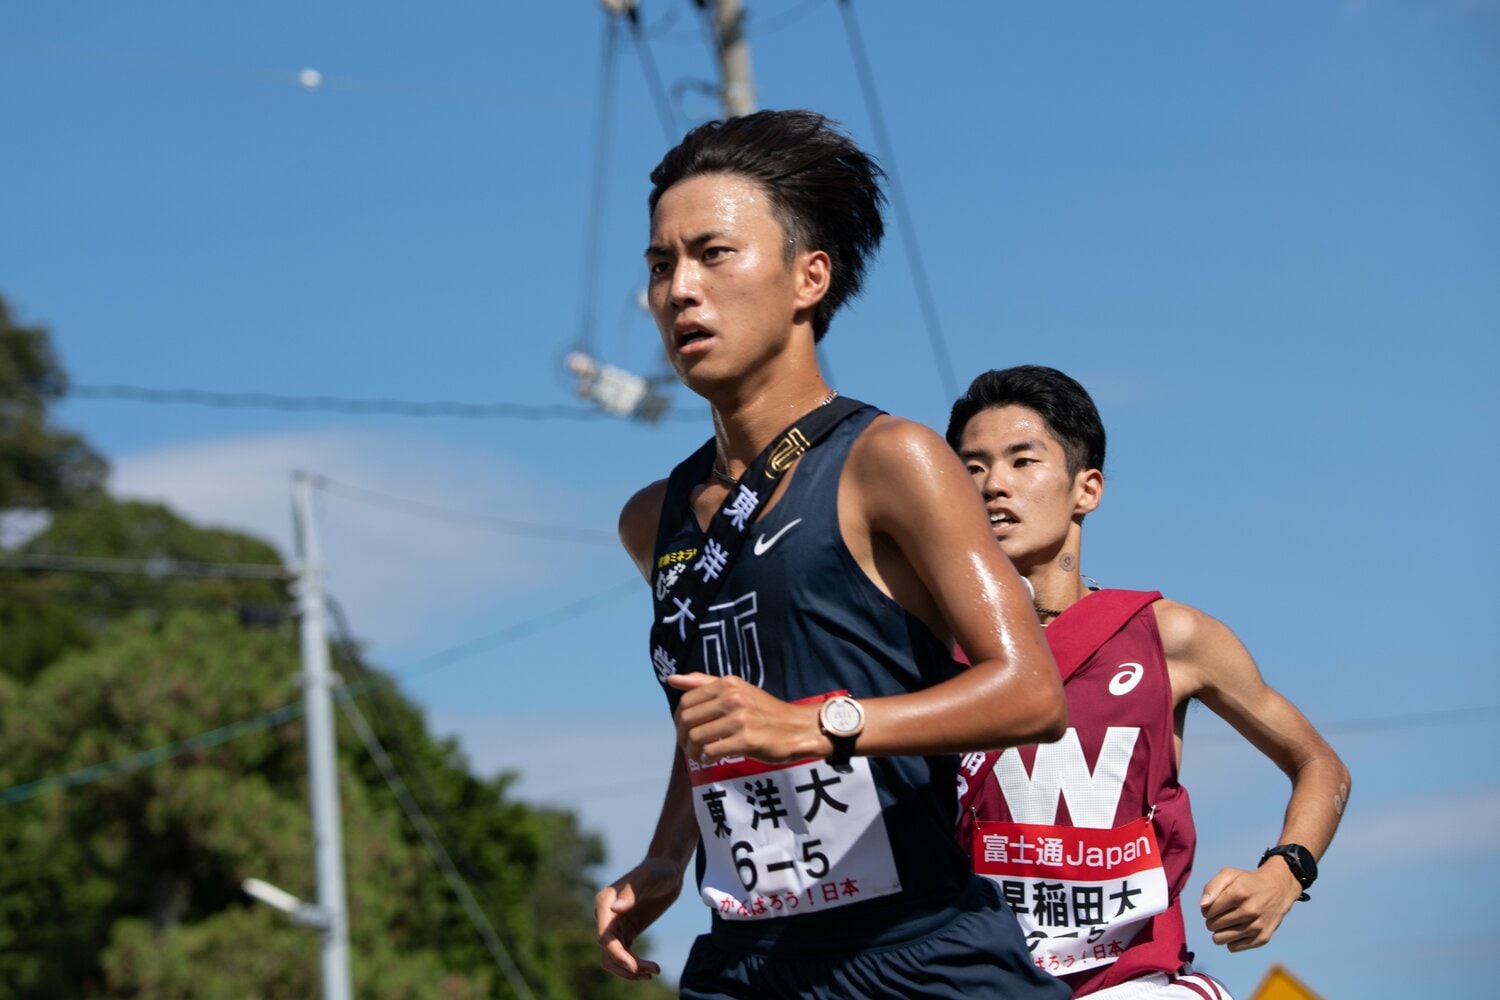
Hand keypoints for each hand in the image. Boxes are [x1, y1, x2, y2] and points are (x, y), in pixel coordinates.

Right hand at [595, 857, 684, 979]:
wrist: (668, 869)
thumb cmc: (658, 870)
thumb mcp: (647, 878)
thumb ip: (631, 893)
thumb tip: (614, 909)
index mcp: (604, 902)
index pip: (604, 937)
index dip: (617, 954)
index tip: (634, 966)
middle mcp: (605, 915)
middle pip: (607, 951)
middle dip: (625, 966)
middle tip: (650, 972)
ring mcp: (615, 924)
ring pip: (614, 957)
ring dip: (630, 969)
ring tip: (653, 972)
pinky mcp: (626, 930)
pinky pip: (625, 953)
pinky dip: (635, 964)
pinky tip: (652, 969)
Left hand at [668, 672, 821, 764]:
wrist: (796, 728)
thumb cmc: (763, 711)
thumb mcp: (737, 689)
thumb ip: (703, 683)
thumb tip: (671, 679)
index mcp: (727, 684)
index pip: (686, 700)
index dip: (679, 719)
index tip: (684, 730)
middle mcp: (732, 698)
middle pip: (687, 719)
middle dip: (682, 737)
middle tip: (689, 747)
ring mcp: (740, 719)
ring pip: (697, 737)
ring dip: (692, 751)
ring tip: (698, 755)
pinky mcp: (747, 740)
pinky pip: (711, 750)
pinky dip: (706, 758)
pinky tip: (711, 758)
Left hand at [1198, 861, 1302, 951]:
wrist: (1278, 889)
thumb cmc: (1247, 882)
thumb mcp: (1229, 874)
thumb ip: (1212, 887)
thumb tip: (1203, 906)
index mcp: (1239, 893)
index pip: (1208, 911)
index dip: (1206, 908)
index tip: (1214, 904)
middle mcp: (1250, 911)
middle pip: (1212, 926)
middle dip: (1212, 920)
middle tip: (1222, 913)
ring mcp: (1257, 926)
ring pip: (1219, 939)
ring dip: (1220, 931)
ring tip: (1228, 922)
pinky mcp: (1262, 938)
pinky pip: (1233, 947)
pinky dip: (1232, 939)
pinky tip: (1239, 928)